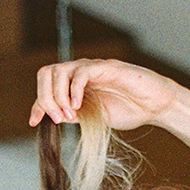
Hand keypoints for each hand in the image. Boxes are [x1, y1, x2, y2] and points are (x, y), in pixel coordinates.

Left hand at [28, 58, 179, 131]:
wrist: (155, 106)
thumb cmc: (129, 110)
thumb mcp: (94, 118)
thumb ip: (75, 115)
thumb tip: (53, 117)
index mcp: (74, 85)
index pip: (45, 86)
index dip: (37, 103)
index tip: (34, 122)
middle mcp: (80, 73)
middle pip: (46, 73)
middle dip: (45, 98)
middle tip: (58, 120)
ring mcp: (92, 68)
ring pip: (60, 71)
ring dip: (58, 95)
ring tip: (69, 115)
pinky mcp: (106, 67)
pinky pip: (81, 72)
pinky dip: (74, 90)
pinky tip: (78, 107)